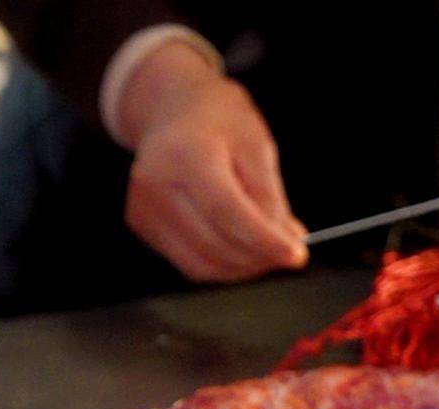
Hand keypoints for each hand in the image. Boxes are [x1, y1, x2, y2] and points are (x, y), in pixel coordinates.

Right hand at [117, 41, 306, 282]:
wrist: (171, 111)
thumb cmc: (216, 121)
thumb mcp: (255, 144)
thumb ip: (269, 195)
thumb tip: (286, 241)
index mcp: (186, 154)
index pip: (226, 211)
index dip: (262, 240)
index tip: (296, 255)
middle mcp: (156, 185)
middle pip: (214, 243)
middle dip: (257, 257)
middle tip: (288, 253)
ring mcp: (144, 210)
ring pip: (201, 264)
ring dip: (241, 267)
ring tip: (267, 253)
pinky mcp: (143, 227)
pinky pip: (189, 263)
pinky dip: (221, 266)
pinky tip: (240, 251)